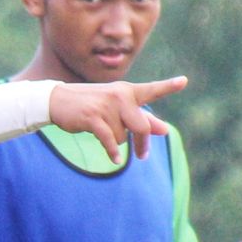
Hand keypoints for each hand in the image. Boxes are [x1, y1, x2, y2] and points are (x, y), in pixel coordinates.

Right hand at [49, 76, 188, 162]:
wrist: (57, 100)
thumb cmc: (91, 105)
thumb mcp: (117, 109)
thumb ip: (141, 118)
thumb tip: (165, 130)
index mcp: (127, 91)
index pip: (151, 90)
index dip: (168, 86)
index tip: (184, 81)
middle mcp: (120, 96)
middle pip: (142, 126)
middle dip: (143, 143)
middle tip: (142, 156)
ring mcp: (106, 106)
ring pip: (122, 137)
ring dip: (115, 142)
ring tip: (100, 130)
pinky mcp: (93, 117)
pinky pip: (109, 140)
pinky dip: (112, 152)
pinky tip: (115, 159)